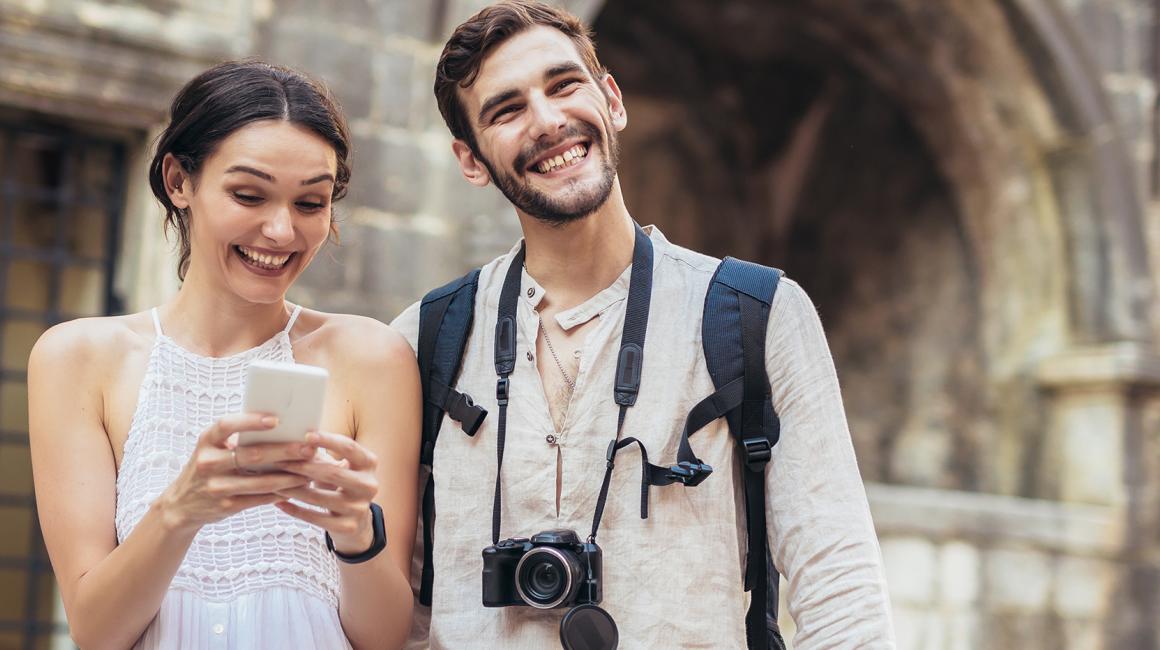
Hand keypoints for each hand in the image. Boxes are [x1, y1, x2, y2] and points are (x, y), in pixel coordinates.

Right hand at [159, 413, 317, 531]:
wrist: (182, 504)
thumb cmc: (209, 467)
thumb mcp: (213, 449)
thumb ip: (237, 439)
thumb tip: (282, 425)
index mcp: (206, 441)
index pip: (226, 426)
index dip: (250, 421)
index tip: (275, 419)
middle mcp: (208, 463)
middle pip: (251, 455)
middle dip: (284, 451)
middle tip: (308, 447)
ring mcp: (217, 487)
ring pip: (260, 481)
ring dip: (289, 476)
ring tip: (310, 470)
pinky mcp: (226, 506)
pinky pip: (260, 498)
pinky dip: (281, 492)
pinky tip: (298, 487)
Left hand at [272, 431, 379, 554]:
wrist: (356, 520)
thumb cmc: (340, 484)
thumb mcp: (339, 465)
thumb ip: (320, 453)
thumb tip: (291, 437)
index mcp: (369, 463)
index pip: (349, 447)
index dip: (328, 440)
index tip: (306, 435)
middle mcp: (369, 485)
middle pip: (333, 473)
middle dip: (303, 467)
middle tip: (279, 461)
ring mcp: (359, 508)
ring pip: (320, 498)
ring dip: (293, 489)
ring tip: (273, 482)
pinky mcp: (348, 527)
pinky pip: (315, 518)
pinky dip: (295, 510)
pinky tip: (279, 503)